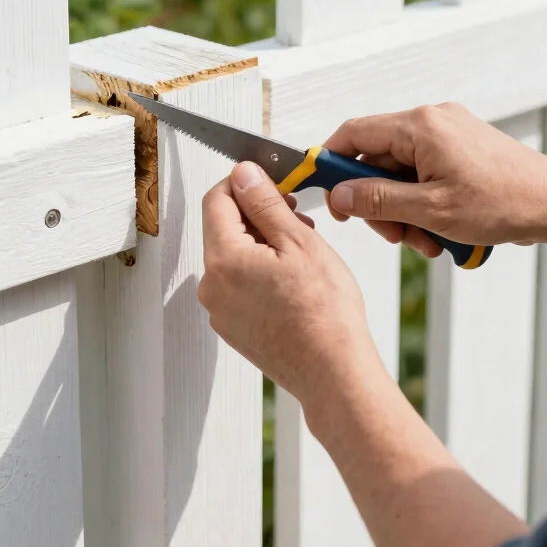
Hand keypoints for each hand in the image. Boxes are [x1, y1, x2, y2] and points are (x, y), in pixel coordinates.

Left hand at [199, 160, 374, 410]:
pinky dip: (261, 272)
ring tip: (302, 252)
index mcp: (223, 260)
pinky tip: (294, 280)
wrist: (333, 372)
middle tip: (297, 218)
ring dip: (263, 243)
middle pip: (224, 229)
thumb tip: (243, 174)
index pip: (217, 200)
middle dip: (259, 215)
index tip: (272, 182)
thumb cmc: (324, 312)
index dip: (245, 183)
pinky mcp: (235, 328)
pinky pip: (240, 285)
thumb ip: (265, 203)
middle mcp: (213, 287)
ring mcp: (221, 311)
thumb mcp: (299, 241)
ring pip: (235, 257)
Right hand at [325, 102, 546, 255]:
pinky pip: (423, 175)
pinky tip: (440, 229)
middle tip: (393, 233)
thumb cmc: (504, 202)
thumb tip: (339, 194)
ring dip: (403, 210)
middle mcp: (431, 122)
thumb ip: (378, 200)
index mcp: (419, 127)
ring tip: (426, 238)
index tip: (322, 193)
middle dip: (378, 203)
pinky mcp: (459, 149)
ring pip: (400, 173)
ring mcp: (447, 134)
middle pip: (376, 160)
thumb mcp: (430, 210)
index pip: (353, 134)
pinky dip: (423, 204)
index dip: (330, 164)